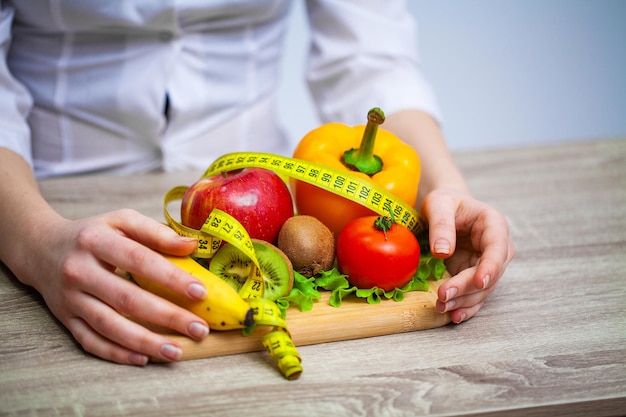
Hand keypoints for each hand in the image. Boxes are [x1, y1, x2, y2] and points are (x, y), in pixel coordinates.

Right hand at [19, 209, 209, 364]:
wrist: (41, 248)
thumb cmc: (92, 234)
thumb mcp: (121, 221)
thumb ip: (156, 232)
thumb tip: (192, 245)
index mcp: (96, 241)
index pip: (139, 260)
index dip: (170, 277)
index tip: (200, 292)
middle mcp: (79, 271)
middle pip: (127, 299)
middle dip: (167, 316)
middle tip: (199, 329)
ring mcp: (70, 299)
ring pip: (109, 326)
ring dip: (145, 342)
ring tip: (177, 351)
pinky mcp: (65, 319)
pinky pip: (91, 342)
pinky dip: (117, 353)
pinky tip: (144, 359)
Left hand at [421, 189, 514, 322]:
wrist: (446, 209)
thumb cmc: (445, 203)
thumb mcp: (439, 204)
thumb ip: (441, 225)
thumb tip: (442, 251)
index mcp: (493, 225)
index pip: (497, 249)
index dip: (490, 267)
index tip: (478, 282)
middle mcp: (497, 248)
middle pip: (488, 274)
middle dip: (466, 288)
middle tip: (443, 296)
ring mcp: (488, 264)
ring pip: (481, 289)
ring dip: (462, 301)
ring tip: (440, 306)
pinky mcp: (475, 276)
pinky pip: (474, 295)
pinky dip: (465, 307)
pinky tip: (454, 316)